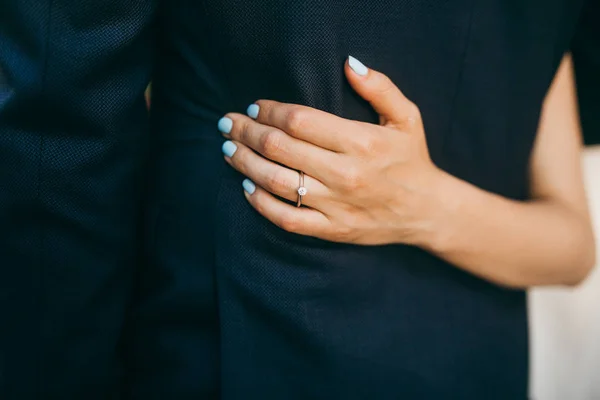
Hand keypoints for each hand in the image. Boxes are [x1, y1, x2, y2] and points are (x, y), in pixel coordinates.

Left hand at [218, 56, 444, 245]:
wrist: (426, 211)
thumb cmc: (411, 159)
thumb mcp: (407, 116)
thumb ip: (379, 88)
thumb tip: (349, 63)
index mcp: (361, 142)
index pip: (299, 121)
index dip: (269, 111)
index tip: (254, 107)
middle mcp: (345, 173)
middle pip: (280, 148)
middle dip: (247, 132)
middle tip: (228, 124)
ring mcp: (336, 204)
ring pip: (277, 182)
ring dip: (245, 164)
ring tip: (229, 150)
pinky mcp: (331, 229)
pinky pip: (287, 218)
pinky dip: (261, 204)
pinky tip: (247, 188)